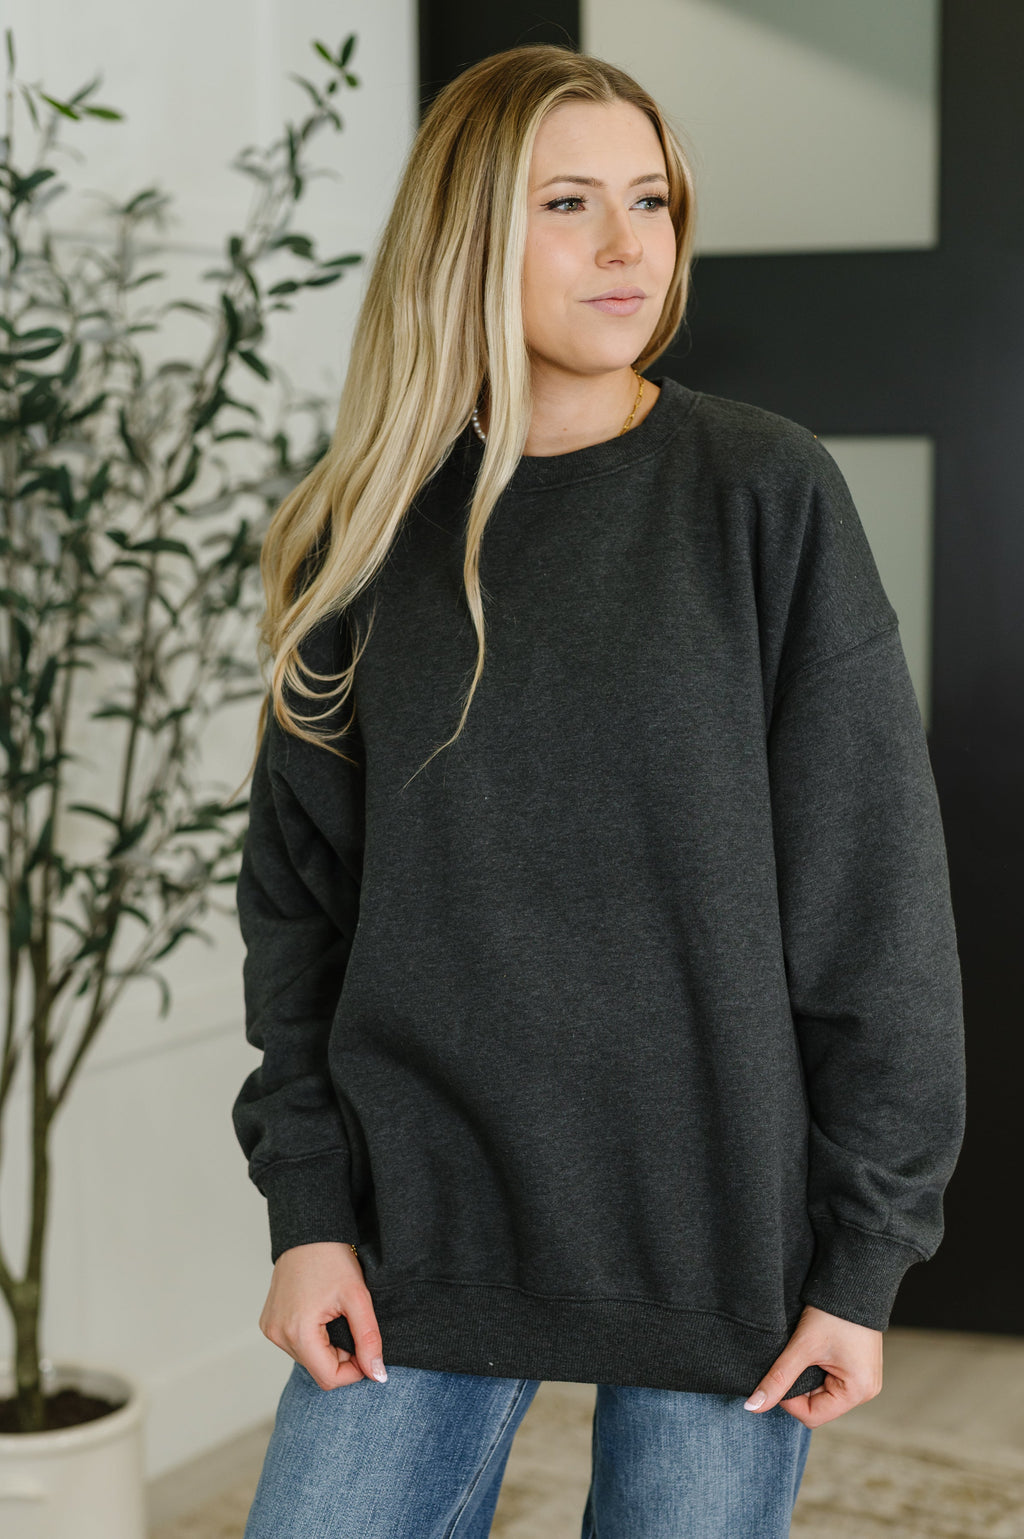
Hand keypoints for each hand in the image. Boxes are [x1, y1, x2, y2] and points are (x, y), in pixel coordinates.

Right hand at [258, 1241, 387, 1391]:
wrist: (308, 1232)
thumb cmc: (332, 1258)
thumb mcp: (358, 1297)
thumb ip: (368, 1339)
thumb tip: (377, 1374)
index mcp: (297, 1332)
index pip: (329, 1378)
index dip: (354, 1371)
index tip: (366, 1349)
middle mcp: (278, 1335)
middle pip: (318, 1369)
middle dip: (341, 1357)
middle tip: (351, 1323)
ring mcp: (271, 1329)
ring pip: (308, 1359)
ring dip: (326, 1347)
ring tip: (335, 1316)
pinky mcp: (269, 1323)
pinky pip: (296, 1344)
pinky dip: (312, 1338)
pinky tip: (320, 1314)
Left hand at [743, 1303, 882, 1427]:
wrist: (852, 1279)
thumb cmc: (833, 1313)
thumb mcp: (803, 1346)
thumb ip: (778, 1378)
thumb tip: (752, 1406)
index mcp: (858, 1391)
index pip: (812, 1416)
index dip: (788, 1400)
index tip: (778, 1374)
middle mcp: (865, 1390)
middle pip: (818, 1405)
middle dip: (798, 1387)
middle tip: (790, 1359)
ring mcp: (863, 1378)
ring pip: (821, 1392)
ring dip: (806, 1376)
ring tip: (803, 1352)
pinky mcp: (858, 1367)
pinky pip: (830, 1379)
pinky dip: (815, 1368)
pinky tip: (811, 1350)